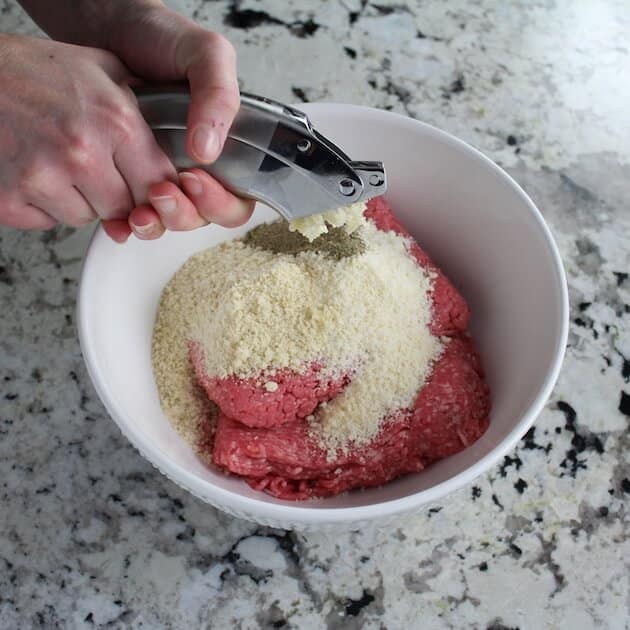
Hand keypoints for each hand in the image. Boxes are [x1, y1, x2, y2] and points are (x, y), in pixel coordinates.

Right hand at [0, 33, 177, 230]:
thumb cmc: (34, 70)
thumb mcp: (104, 72)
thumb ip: (144, 112)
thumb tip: (177, 150)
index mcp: (115, 122)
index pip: (159, 185)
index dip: (155, 189)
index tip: (148, 187)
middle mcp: (82, 153)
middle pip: (126, 209)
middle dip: (117, 194)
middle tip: (96, 168)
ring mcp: (44, 178)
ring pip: (87, 218)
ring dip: (79, 200)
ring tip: (59, 163)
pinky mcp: (10, 199)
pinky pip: (48, 222)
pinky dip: (44, 205)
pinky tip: (35, 172)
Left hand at [101, 3, 254, 241]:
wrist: (115, 30)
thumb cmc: (165, 40)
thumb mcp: (206, 55)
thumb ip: (219, 97)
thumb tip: (208, 150)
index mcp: (231, 150)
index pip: (239, 199)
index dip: (221, 201)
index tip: (195, 178)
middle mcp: (203, 169)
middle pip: (207, 218)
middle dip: (186, 214)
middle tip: (161, 192)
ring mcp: (169, 175)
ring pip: (175, 221)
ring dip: (159, 222)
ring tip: (137, 209)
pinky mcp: (136, 178)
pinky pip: (141, 214)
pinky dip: (131, 223)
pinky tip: (120, 218)